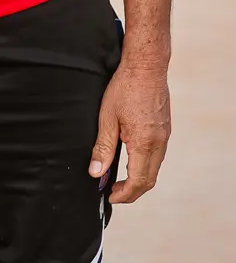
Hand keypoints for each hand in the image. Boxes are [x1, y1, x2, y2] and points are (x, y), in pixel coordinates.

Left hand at [89, 59, 170, 202]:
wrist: (146, 65)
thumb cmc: (125, 87)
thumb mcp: (107, 117)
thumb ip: (103, 147)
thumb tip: (97, 173)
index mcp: (144, 143)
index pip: (137, 182)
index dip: (124, 194)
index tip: (110, 196)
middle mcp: (159, 143)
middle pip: (149, 180)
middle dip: (131, 191)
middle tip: (113, 192)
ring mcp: (165, 136)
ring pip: (154, 168)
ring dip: (139, 178)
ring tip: (119, 178)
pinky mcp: (165, 128)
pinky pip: (157, 155)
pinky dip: (145, 164)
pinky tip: (131, 158)